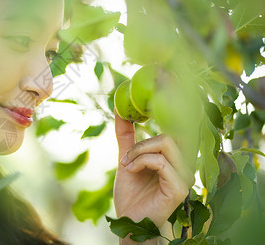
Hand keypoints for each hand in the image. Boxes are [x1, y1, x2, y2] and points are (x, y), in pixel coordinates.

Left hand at [113, 109, 194, 236]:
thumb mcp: (127, 157)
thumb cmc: (131, 191)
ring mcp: (185, 175)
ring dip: (139, 150)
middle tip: (126, 154)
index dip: (177, 108)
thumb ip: (126, 134)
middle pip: (175, 131)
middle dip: (145, 139)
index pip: (183, 127)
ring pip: (166, 142)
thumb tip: (119, 109)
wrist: (128, 218)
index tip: (163, 85)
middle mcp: (186, 163)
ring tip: (126, 164)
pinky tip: (130, 171)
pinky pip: (160, 161)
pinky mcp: (180, 187)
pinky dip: (140, 161)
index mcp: (176, 156)